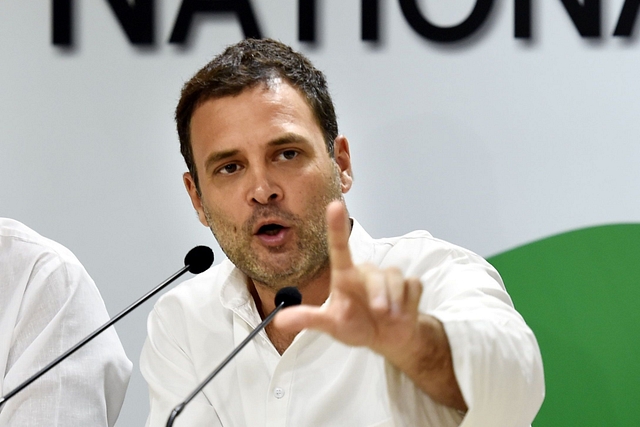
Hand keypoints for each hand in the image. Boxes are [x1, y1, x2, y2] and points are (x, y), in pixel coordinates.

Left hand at [274, 200, 423, 362]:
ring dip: (394, 300)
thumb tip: (279, 320)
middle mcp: (366, 273)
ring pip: (395, 279)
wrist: (388, 338)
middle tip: (380, 313)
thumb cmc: (356, 326)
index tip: (335, 205)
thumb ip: (309, 320)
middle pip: (375, 273)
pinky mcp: (410, 284)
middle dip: (379, 294)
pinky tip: (403, 313)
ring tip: (390, 317)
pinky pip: (413, 286)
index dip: (337, 226)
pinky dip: (409, 303)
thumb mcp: (331, 326)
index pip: (339, 248)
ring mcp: (389, 277)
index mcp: (346, 277)